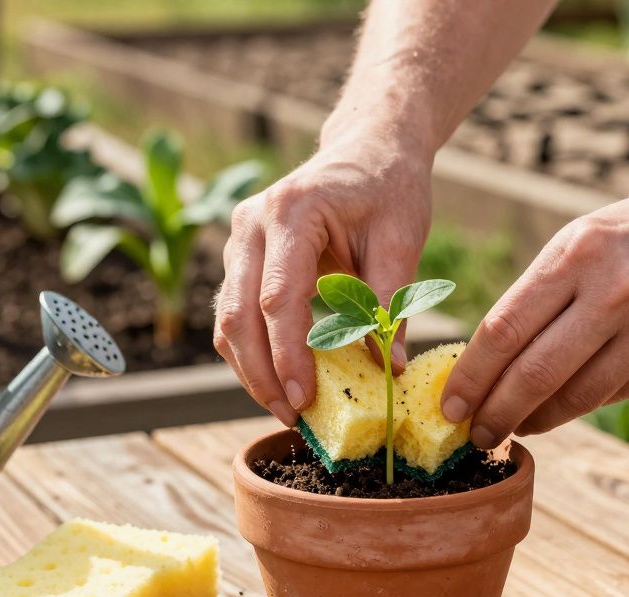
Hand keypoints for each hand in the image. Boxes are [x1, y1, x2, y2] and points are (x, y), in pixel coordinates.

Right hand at [214, 126, 432, 425]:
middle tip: (291, 416)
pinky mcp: (241, 258)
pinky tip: (279, 381)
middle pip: (238, 314)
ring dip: (251, 370)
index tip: (305, 400)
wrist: (367, 149)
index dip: (289, 354)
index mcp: (293, 211)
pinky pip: (234, 314)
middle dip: (262, 374)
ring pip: (227, 320)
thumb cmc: (388, 188)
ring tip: (285, 409)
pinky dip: (252, 352)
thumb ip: (389, 304)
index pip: (279, 298)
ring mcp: (239, 240)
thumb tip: (390, 371)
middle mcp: (252, 223)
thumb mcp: (402, 239)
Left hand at [441, 168, 628, 445]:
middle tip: (473, 434)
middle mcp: (617, 291)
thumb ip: (543, 292)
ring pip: (576, 396)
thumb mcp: (590, 235)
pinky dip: (581, 406)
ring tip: (513, 428)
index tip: (449, 404)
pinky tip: (561, 410)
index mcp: (580, 252)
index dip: (470, 377)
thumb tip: (490, 361)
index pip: (504, 330)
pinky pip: (617, 394)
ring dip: (536, 420)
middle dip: (495, 413)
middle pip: (534, 374)